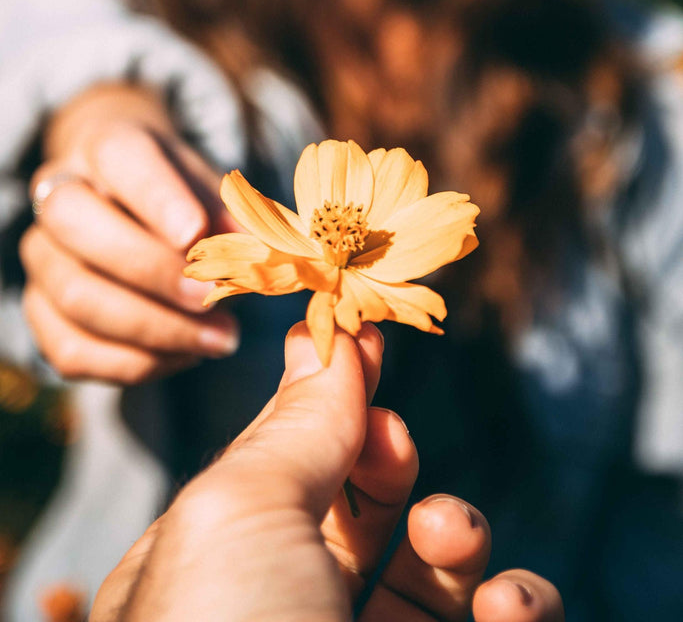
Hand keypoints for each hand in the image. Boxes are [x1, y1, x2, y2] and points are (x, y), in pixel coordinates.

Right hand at [20, 83, 239, 383]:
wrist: (127, 204)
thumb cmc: (181, 194)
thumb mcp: (214, 188)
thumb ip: (237, 215)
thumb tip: (266, 253)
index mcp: (106, 146)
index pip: (120, 157)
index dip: (157, 197)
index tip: (196, 233)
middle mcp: (59, 195)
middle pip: (78, 225)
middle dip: (151, 270)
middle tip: (213, 297)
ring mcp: (42, 255)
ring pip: (76, 295)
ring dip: (154, 328)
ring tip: (219, 338)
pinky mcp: (38, 311)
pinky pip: (70, 350)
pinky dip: (132, 363)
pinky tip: (185, 355)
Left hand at [92, 322, 563, 621]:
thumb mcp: (238, 514)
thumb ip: (295, 424)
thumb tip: (324, 333)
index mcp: (217, 565)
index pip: (286, 462)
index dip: (331, 406)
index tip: (369, 349)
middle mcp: (287, 612)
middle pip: (362, 508)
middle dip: (392, 463)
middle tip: (395, 447)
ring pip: (433, 569)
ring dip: (459, 531)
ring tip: (452, 539)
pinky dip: (516, 604)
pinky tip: (510, 606)